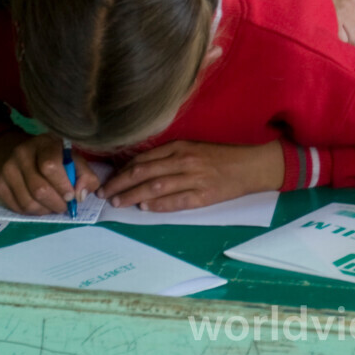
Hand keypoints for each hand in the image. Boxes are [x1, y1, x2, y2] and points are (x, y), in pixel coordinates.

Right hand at [0, 131, 99, 215]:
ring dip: (44, 210)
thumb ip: (85, 176)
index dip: (62, 185)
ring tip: (53, 206)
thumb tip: (80, 195)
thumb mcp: (74, 160)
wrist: (26, 154)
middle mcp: (22, 153)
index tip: (72, 196)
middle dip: (56, 203)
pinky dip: (31, 212)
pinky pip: (16, 207)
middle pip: (38, 188)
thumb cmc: (57, 158)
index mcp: (45, 143)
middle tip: (64, 206)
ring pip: (27, 202)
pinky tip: (40, 205)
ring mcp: (7, 168)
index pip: (50, 166)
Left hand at [97, 140, 283, 211]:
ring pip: (155, 187)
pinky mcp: (204, 195)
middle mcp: (184, 160)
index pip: (143, 159)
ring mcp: (194, 178)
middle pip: (143, 172)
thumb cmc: (219, 157)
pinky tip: (145, 208)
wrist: (250, 166)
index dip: (121, 171)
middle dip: (120, 184)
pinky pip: (176, 201)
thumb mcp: (192, 149)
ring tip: (118, 203)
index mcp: (179, 147)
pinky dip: (158, 205)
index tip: (108, 180)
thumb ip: (167, 157)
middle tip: (104, 194)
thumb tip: (138, 169)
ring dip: (133, 195)